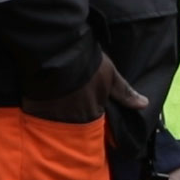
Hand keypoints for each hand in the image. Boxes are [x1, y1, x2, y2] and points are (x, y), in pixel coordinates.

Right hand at [21, 53, 147, 123]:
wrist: (58, 52)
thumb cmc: (88, 63)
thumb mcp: (110, 75)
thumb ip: (125, 92)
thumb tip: (144, 104)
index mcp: (92, 112)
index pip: (95, 125)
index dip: (92, 117)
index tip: (89, 111)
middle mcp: (73, 119)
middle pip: (75, 127)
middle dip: (74, 122)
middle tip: (70, 110)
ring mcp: (53, 116)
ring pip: (57, 125)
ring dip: (57, 119)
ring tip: (55, 109)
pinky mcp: (35, 109)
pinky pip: (38, 117)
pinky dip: (39, 114)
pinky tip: (39, 107)